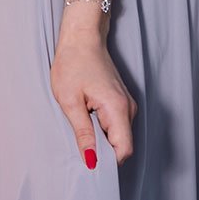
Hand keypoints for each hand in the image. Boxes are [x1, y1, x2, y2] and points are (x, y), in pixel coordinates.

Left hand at [50, 18, 137, 167]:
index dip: (108, 161)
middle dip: (102, 149)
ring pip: (118, 135)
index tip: (89, 162)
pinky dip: (102, 127)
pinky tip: (87, 114)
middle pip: (121, 144)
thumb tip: (91, 161)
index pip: (124, 150)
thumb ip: (83, 133)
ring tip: (81, 120)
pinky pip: (116, 124)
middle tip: (78, 140)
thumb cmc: (73, 63)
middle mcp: (128, 108)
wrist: (82, 37)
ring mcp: (127, 104)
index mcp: (117, 109)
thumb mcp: (70, 101)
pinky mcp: (121, 101)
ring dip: (101, 136)